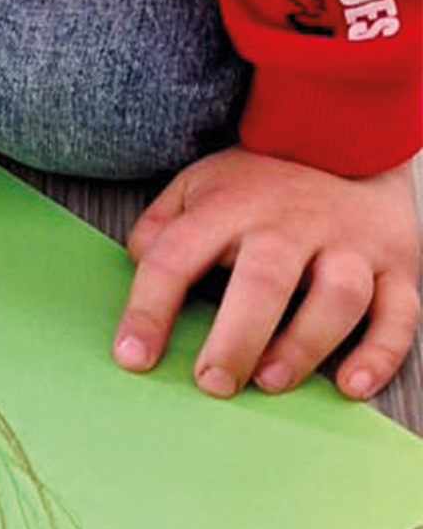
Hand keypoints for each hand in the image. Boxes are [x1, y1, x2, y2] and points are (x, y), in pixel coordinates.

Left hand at [114, 146, 420, 399]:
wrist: (353, 143)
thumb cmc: (262, 182)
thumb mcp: (199, 185)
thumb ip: (162, 225)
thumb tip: (136, 262)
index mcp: (232, 205)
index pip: (178, 256)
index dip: (149, 308)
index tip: (132, 356)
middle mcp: (293, 224)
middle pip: (265, 281)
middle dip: (236, 338)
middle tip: (212, 382)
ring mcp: (351, 244)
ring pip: (338, 298)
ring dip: (304, 346)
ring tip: (269, 382)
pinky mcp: (398, 267)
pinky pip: (399, 315)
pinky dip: (379, 355)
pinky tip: (350, 386)